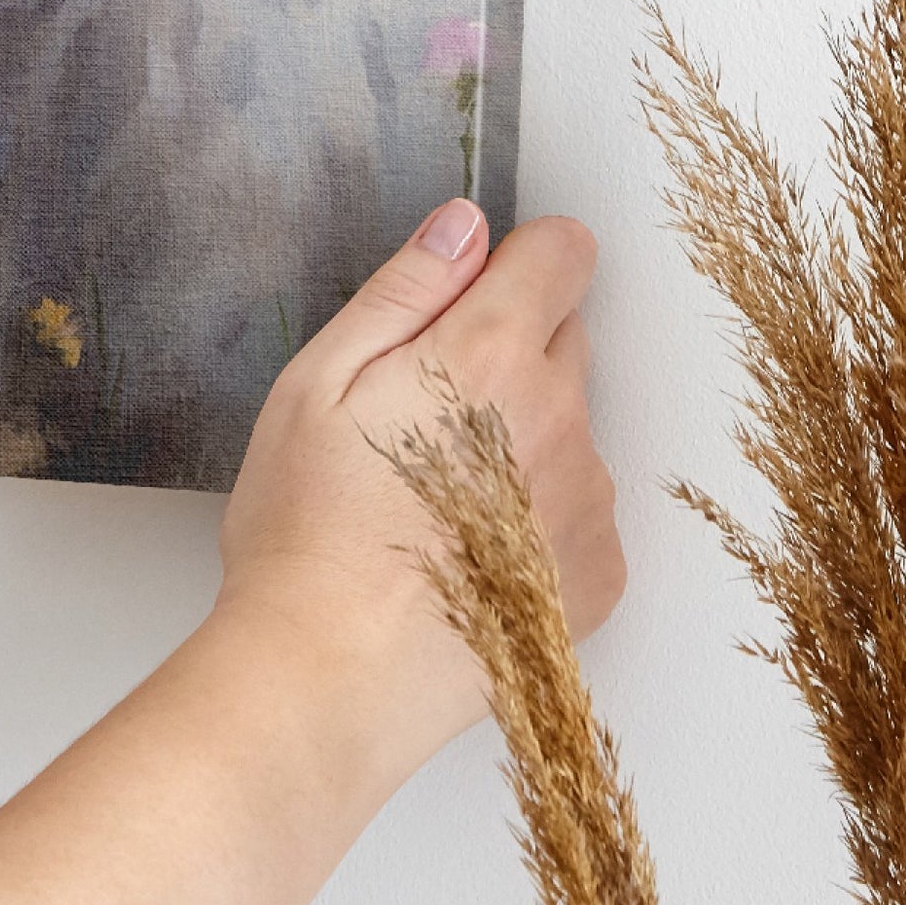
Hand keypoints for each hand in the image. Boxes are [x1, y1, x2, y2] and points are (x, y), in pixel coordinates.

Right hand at [217, 202, 624, 783]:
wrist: (331, 678)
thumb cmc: (307, 530)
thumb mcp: (318, 382)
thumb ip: (404, 290)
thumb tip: (464, 226)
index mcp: (491, 354)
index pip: (564, 252)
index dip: (516, 260)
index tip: (469, 297)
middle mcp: (562, 418)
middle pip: (565, 337)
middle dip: (506, 350)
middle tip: (420, 413)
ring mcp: (588, 501)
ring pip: (569, 426)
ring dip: (521, 437)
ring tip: (433, 498)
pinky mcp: (598, 575)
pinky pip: (579, 508)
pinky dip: (536, 516)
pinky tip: (466, 551)